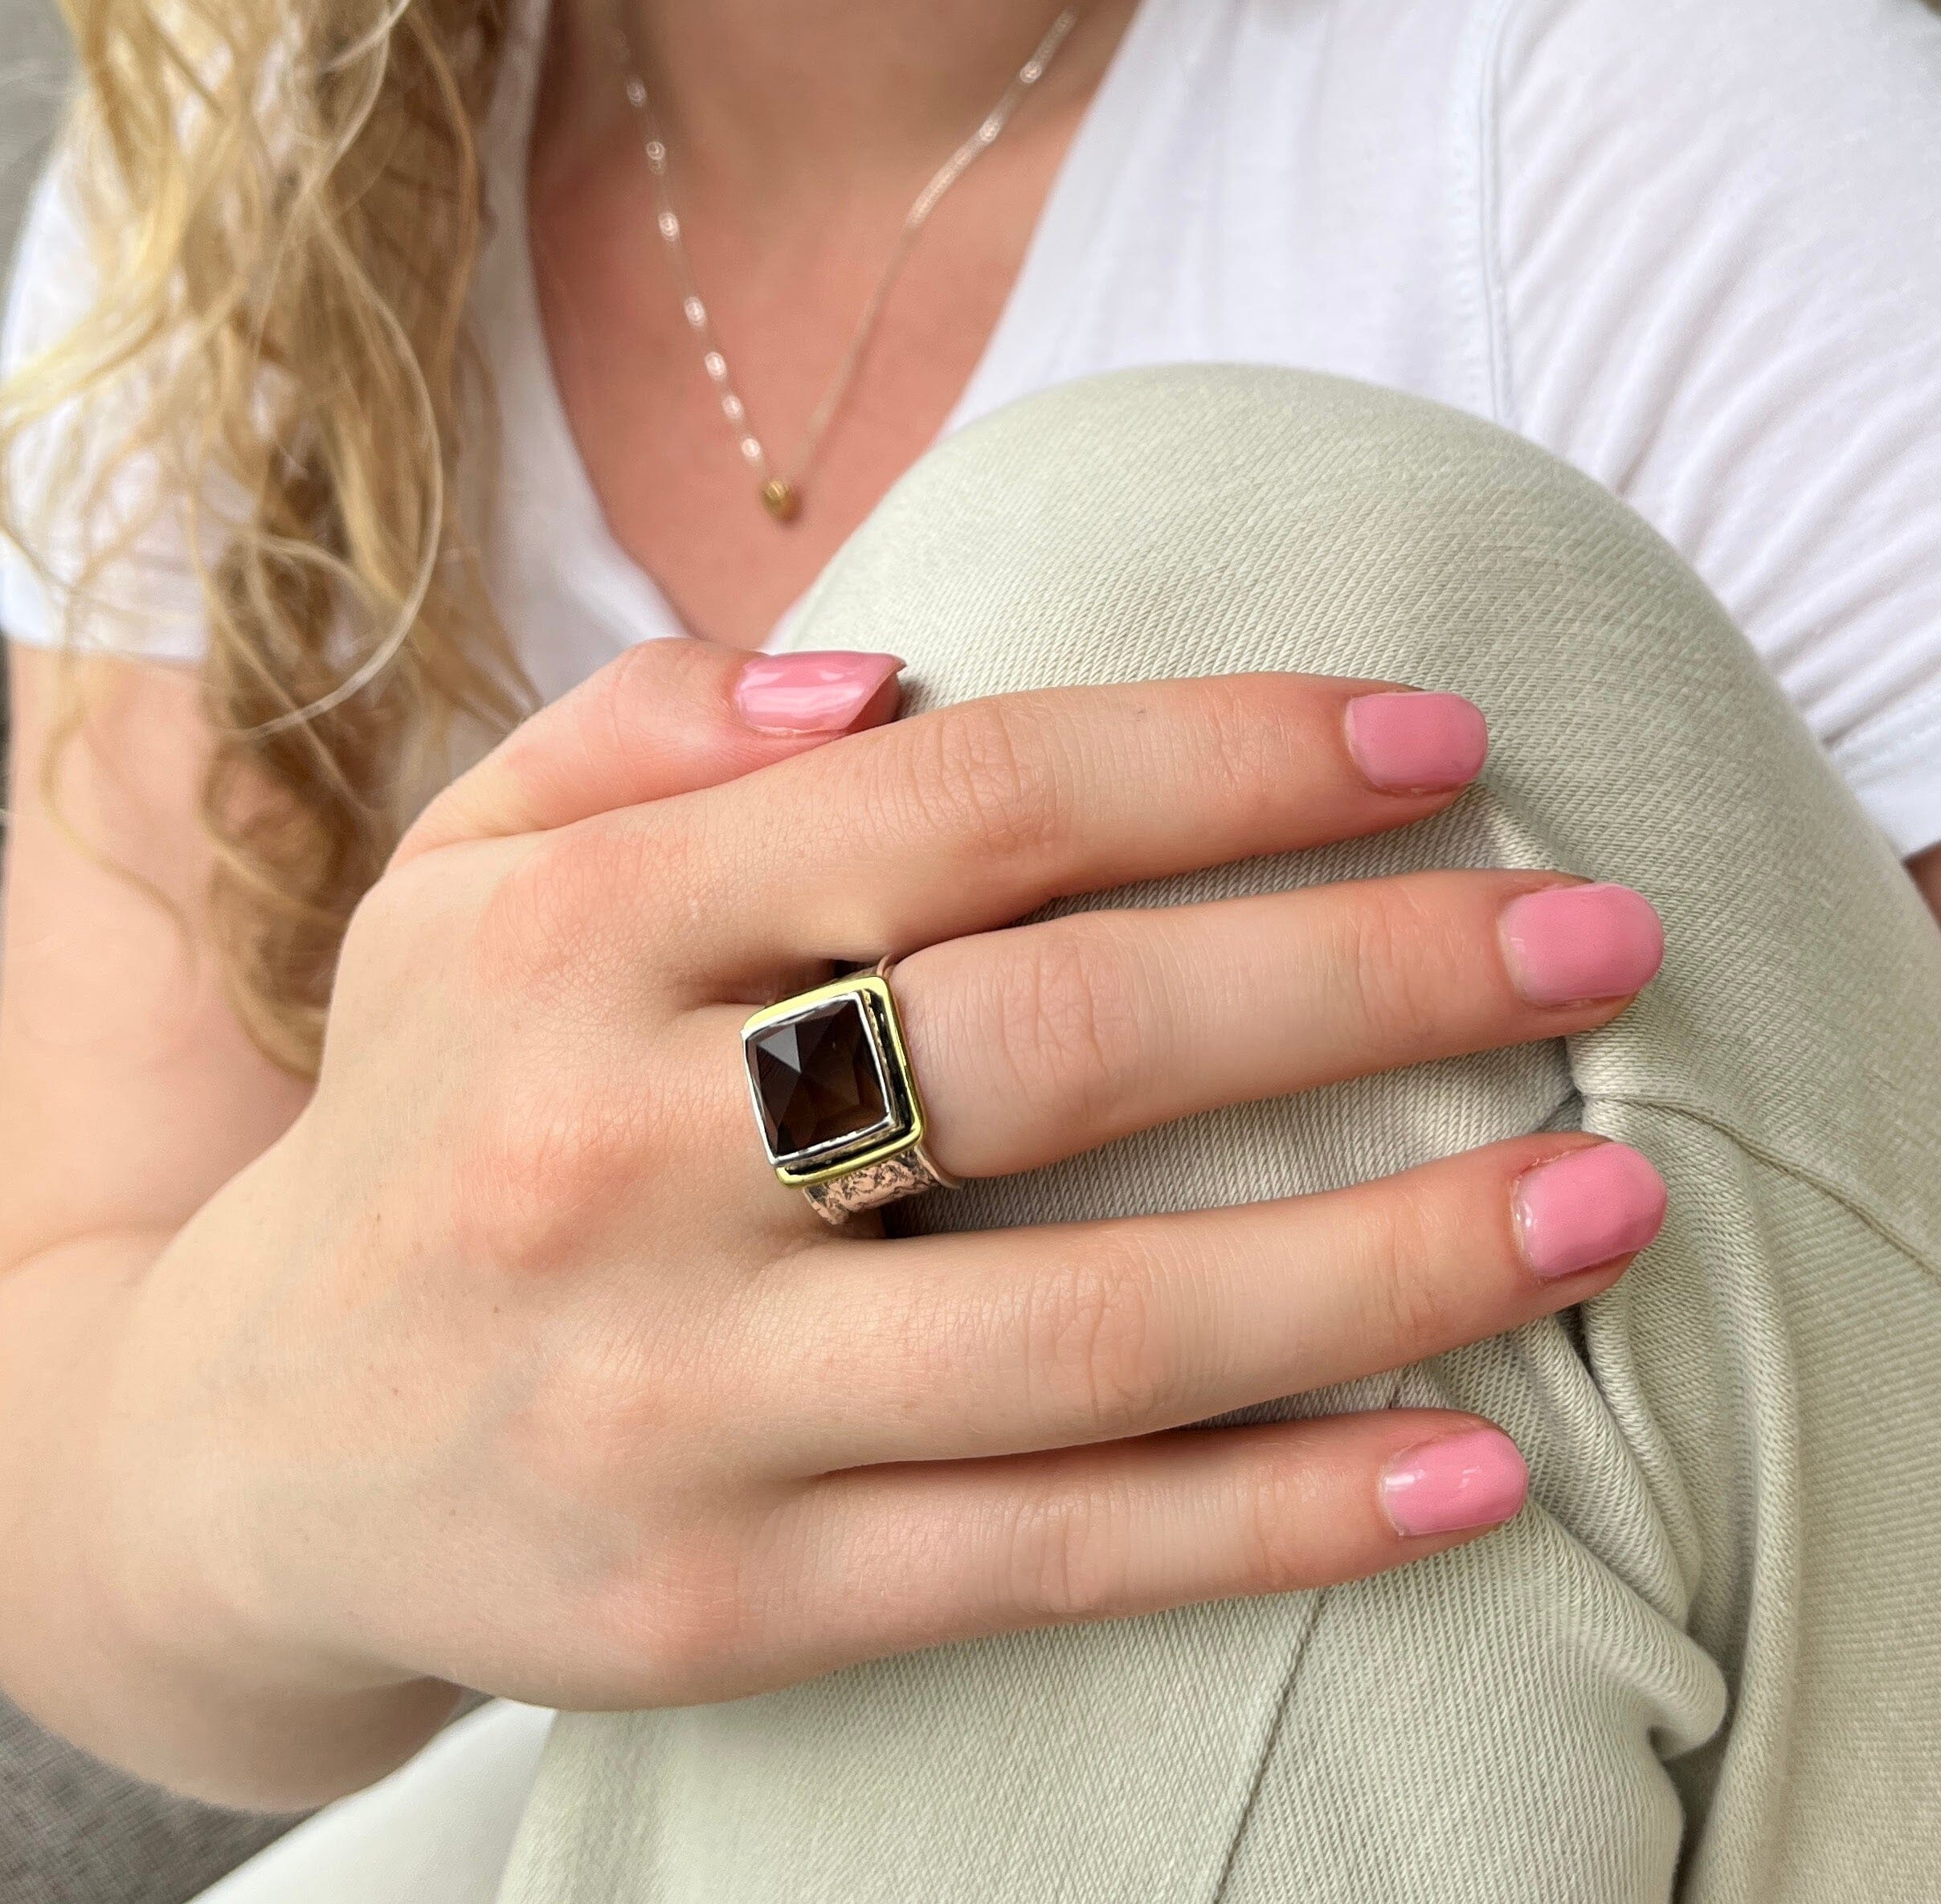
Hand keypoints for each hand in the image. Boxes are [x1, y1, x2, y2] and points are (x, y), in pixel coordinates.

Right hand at [96, 640, 1664, 1799]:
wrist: (252, 1449)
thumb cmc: (428, 1114)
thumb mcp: (460, 880)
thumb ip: (640, 730)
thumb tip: (872, 674)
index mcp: (574, 941)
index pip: (960, 804)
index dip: (1222, 756)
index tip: (1436, 737)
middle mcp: (620, 1156)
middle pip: (1062, 1041)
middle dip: (1369, 975)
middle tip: (1597, 938)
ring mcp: (680, 1399)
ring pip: (1096, 1326)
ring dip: (1386, 1262)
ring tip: (1603, 1201)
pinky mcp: (725, 1602)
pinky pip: (1045, 1551)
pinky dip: (1275, 1515)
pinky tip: (1469, 1471)